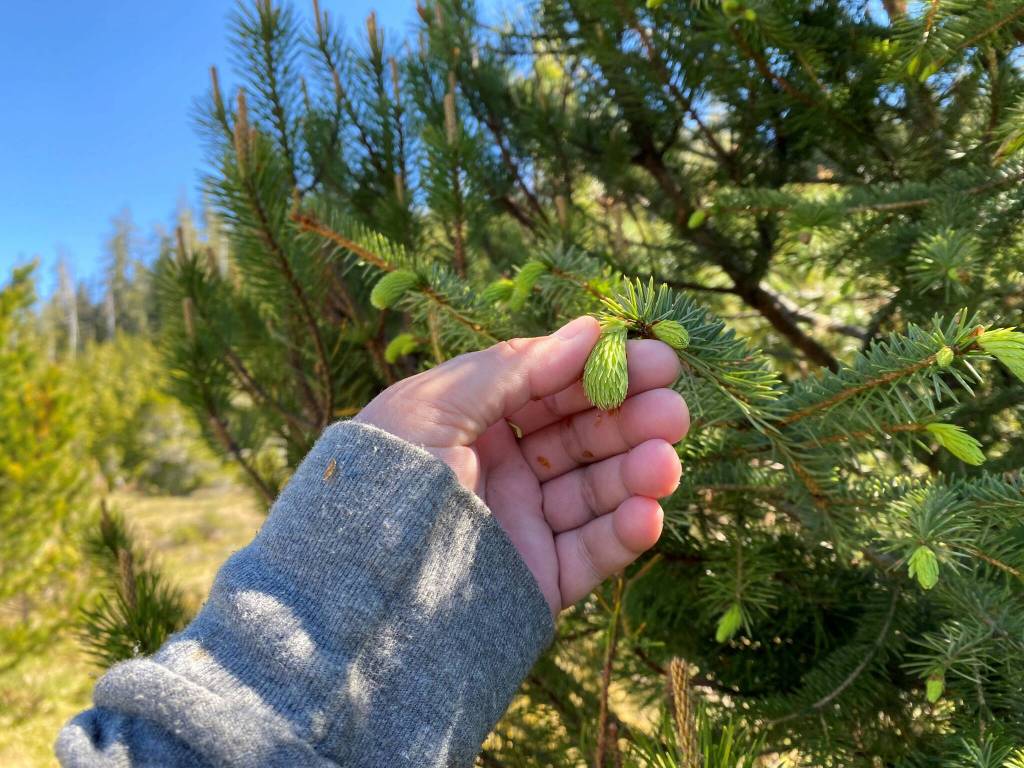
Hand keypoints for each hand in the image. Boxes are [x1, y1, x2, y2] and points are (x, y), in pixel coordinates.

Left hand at [355, 316, 688, 615]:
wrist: (350, 591)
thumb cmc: (384, 479)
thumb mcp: (434, 404)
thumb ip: (512, 366)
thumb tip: (589, 328)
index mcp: (473, 421)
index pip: (552, 388)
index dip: (604, 372)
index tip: (658, 358)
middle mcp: (501, 468)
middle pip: (582, 437)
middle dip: (631, 419)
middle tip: (674, 409)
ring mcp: (520, 523)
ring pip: (595, 492)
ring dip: (636, 473)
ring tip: (666, 460)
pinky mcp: (536, 579)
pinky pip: (591, 553)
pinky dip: (624, 533)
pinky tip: (648, 511)